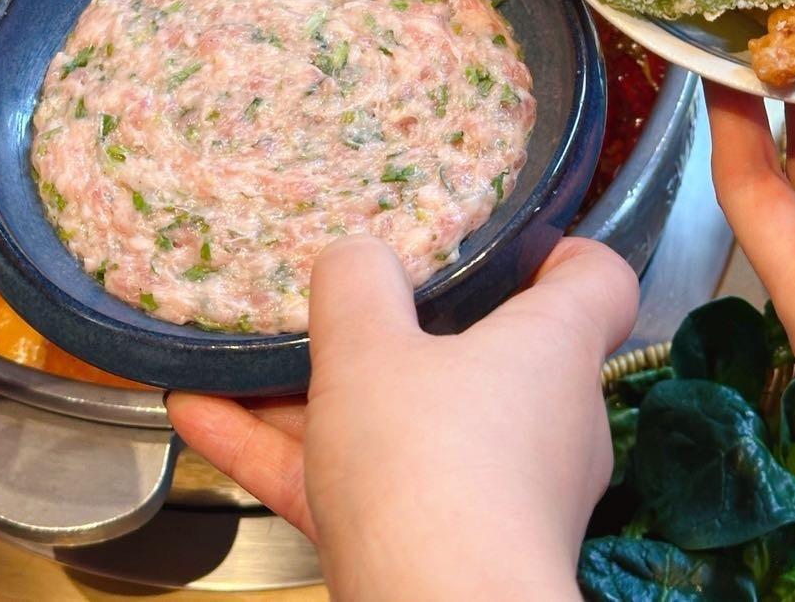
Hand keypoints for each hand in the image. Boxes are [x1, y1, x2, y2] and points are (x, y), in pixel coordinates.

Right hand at [168, 234, 637, 601]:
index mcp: (553, 349)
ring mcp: (497, 497)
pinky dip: (293, 457)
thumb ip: (357, 283)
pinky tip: (202, 420)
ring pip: (407, 425)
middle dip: (400, 332)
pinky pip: (365, 488)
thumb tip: (356, 256)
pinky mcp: (442, 554)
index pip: (591, 283)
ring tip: (237, 362)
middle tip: (343, 304)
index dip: (552, 251)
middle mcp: (544, 422)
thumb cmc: (429, 464)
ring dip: (320, 397)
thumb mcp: (370, 345)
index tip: (499, 241)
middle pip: (480, 356)